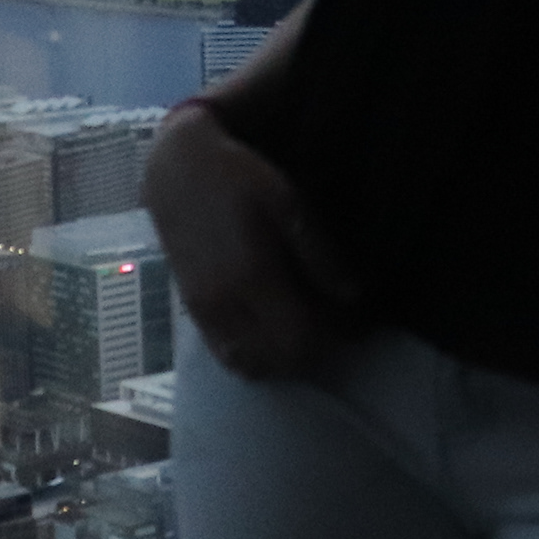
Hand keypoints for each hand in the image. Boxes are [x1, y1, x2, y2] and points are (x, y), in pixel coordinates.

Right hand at [144, 105, 366, 381]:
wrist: (176, 172)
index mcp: (253, 276)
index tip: (362, 321)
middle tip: (343, 325)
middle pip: (282, 360)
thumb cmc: (239, 178)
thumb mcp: (288, 202)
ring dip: (289, 360)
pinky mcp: (193, 312)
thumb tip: (353, 297)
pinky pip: (228, 357)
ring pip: (254, 366)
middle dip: (320, 351)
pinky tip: (279, 334)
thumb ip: (318, 253)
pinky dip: (260, 358)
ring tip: (313, 329)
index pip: (303, 338)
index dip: (338, 338)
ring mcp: (204, 313)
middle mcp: (224, 305)